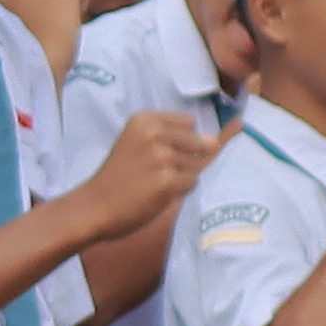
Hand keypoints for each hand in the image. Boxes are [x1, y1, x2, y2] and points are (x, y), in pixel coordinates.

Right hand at [70, 106, 219, 241]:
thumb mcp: (141, 144)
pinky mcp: (168, 179)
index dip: (179, 142)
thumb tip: (232, 130)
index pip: (190, 124)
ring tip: (152, 183)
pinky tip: (156, 194)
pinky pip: (192, 183)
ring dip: (181, 177)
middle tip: (152, 171)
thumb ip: (182, 136)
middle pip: (199, 143)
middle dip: (185, 159)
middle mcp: (155, 132)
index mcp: (145, 118)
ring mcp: (162, 156)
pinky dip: (179, 191)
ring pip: (197, 165)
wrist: (93, 207)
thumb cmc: (119, 177)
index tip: (155, 153)